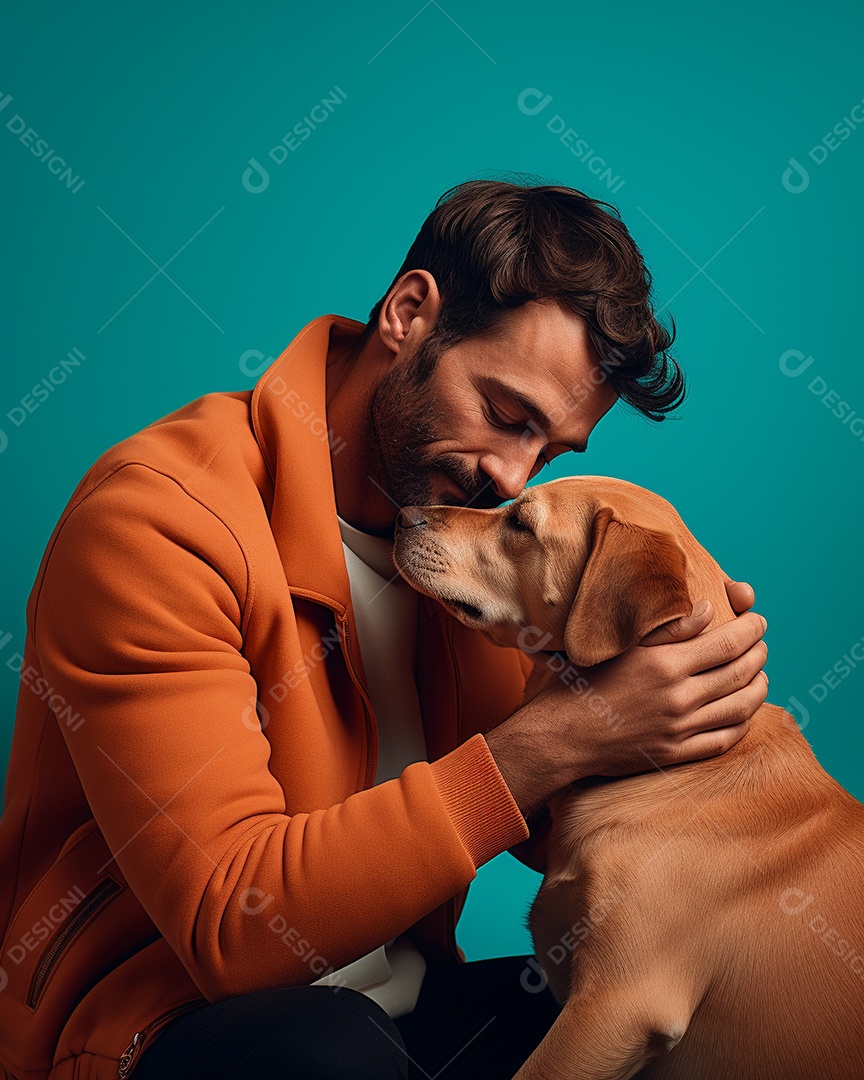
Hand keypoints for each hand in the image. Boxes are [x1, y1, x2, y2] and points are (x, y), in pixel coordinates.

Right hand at [532, 586, 767, 784]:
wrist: (560, 735)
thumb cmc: (582, 682)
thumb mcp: (620, 645)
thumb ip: (668, 627)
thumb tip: (708, 609)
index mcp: (664, 664)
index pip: (728, 644)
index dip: (751, 630)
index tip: (757, 620)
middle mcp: (677, 698)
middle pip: (739, 673)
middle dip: (759, 654)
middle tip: (761, 642)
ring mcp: (679, 729)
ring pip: (740, 708)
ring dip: (758, 687)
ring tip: (760, 673)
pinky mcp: (674, 753)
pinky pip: (725, 739)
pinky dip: (744, 722)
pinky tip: (745, 710)